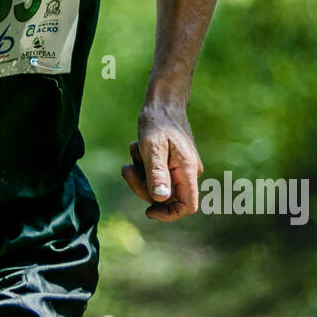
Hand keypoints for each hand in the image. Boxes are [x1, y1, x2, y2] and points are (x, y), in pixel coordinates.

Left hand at [121, 105, 203, 221]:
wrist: (163, 102)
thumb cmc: (157, 121)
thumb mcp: (151, 147)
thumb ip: (156, 173)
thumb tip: (161, 199)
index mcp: (187, 170)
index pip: (188, 206)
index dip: (169, 214)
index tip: (148, 211)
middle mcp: (189, 172)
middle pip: (167, 198)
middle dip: (143, 187)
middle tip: (127, 168)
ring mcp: (181, 168)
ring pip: (158, 186)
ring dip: (140, 174)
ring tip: (134, 149)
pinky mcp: (173, 163)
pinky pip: (156, 175)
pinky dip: (143, 167)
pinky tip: (137, 149)